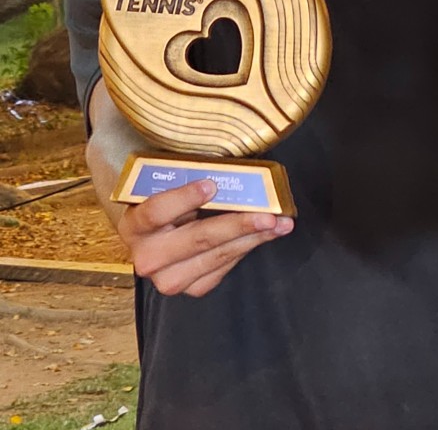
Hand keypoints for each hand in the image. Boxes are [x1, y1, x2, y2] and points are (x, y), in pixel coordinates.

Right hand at [116, 179, 292, 296]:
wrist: (156, 239)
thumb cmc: (168, 203)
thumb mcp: (169, 187)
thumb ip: (189, 178)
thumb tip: (229, 169)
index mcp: (135, 224)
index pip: (157, 211)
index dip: (183, 198)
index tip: (211, 185)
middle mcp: (147, 256)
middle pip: (196, 239)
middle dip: (238, 225)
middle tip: (268, 215)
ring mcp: (168, 278)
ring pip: (216, 256)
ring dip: (253, 238)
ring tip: (280, 224)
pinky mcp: (190, 289)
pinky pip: (223, 268)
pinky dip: (246, 249)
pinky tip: (264, 235)